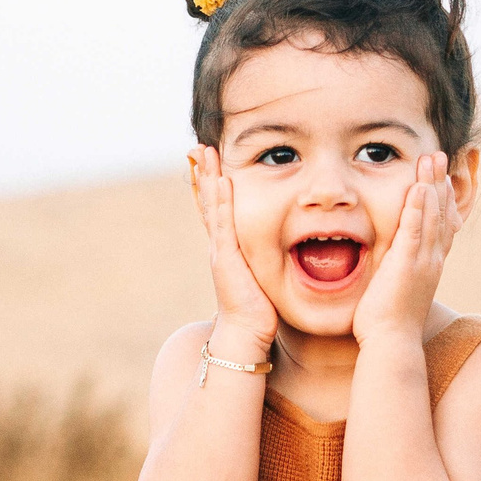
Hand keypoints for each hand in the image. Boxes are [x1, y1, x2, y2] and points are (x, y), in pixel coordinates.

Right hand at [188, 148, 277, 347]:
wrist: (246, 334)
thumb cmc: (258, 312)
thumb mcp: (261, 278)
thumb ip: (264, 262)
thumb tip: (281, 254)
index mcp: (228, 249)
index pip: (217, 210)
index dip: (212, 185)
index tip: (210, 161)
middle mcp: (219, 245)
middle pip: (208, 201)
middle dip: (204, 173)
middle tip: (200, 146)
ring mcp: (220, 250)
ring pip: (212, 205)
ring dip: (209, 177)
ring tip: (204, 151)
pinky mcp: (226, 257)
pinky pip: (223, 223)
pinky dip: (221, 200)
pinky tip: (221, 180)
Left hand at [352, 151, 457, 346]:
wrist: (392, 344)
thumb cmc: (388, 324)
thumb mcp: (397, 291)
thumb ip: (397, 272)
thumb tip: (390, 265)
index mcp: (429, 265)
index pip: (442, 226)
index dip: (443, 200)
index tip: (442, 178)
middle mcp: (432, 260)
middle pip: (442, 214)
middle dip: (440, 183)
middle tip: (440, 157)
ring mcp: (422, 261)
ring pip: (432, 216)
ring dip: (431, 185)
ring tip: (431, 159)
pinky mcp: (407, 265)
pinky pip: (414, 230)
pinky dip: (418, 207)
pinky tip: (418, 187)